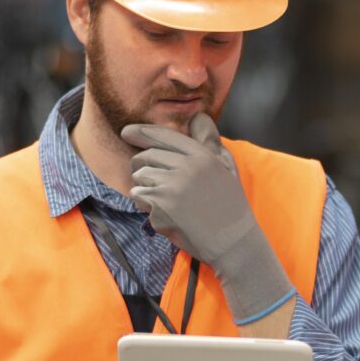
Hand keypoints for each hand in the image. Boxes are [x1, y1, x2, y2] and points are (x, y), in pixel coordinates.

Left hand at [121, 114, 294, 320]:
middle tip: (153, 181)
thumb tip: (197, 117)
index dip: (141, 132)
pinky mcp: (161, 208)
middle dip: (142, 167)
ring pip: (139, 179)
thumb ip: (210, 142)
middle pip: (146, 157)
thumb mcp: (227, 168)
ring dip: (144, 189)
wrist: (234, 243)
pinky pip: (140, 199)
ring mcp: (172, 187)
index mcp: (202, 156)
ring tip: (166, 202)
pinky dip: (147, 207)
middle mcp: (186, 168)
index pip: (164, 137)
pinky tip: (167, 215)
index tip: (126, 132)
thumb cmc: (230, 206)